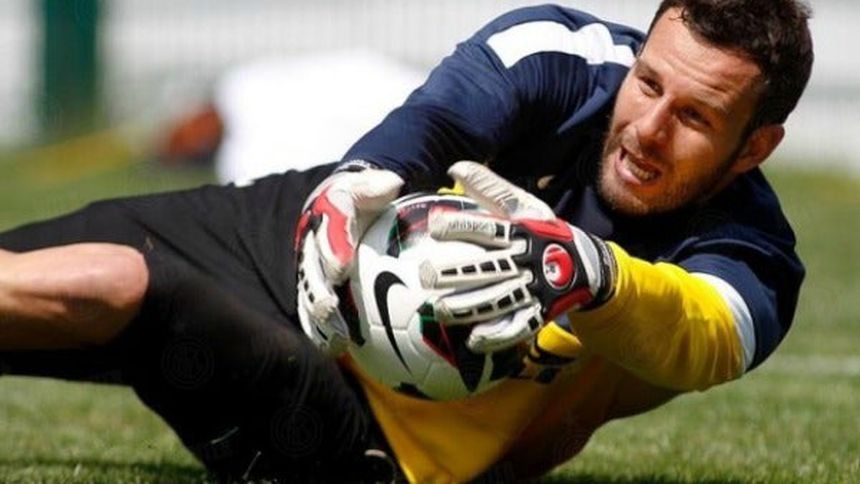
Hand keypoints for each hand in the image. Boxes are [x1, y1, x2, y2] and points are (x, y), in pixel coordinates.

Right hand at [295, 162, 403, 354]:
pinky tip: (335, 349)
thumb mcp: (369, 185)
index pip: (330, 229)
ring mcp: (308, 265)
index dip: (333, 248)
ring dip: (319, 318)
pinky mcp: (310, 285)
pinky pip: (312, 309)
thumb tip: (391, 183)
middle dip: (318, 290)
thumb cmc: (362, 197)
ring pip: (309, 294)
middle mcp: (312, 241)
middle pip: (312, 269)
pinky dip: (321, 330)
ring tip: (335, 339)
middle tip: (330, 309)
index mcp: (327, 213)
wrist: (339, 204)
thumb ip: (375, 186)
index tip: (341, 267)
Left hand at [421, 161, 615, 351]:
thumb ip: (488, 188)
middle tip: (424, 275)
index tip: (434, 226)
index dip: (461, 227)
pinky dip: (495, 336)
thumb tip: (454, 167)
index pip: (488, 229)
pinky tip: (472, 341)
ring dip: (467, 307)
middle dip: (455, 273)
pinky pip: (516, 328)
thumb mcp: (522, 206)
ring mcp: (533, 289)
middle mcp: (525, 261)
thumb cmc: (543, 231)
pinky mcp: (539, 313)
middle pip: (487, 268)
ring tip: (439, 310)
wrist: (588, 265)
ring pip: (497, 300)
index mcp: (520, 232)